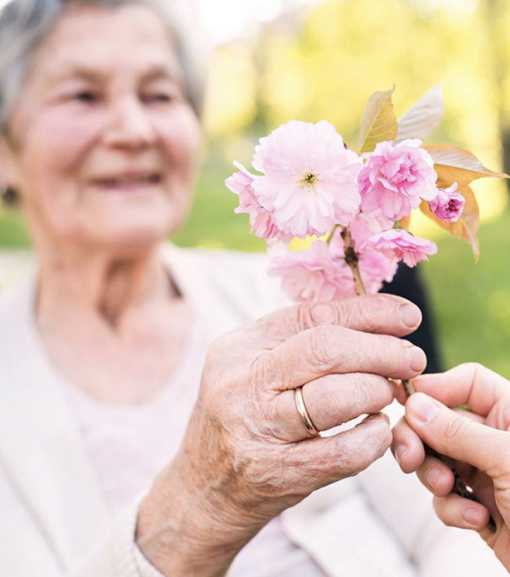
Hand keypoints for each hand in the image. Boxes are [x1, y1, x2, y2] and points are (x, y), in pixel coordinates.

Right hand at [138, 294, 425, 576]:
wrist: (204, 489)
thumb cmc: (241, 419)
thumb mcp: (253, 370)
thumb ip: (299, 343)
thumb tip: (374, 320)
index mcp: (238, 347)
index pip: (311, 315)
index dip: (367, 311)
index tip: (407, 317)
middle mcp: (242, 382)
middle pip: (326, 349)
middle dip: (382, 350)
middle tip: (412, 358)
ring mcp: (257, 429)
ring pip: (337, 396)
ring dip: (378, 390)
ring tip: (390, 393)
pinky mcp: (277, 473)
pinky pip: (344, 451)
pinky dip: (374, 437)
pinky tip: (378, 431)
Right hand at [393, 363, 509, 572]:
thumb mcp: (507, 460)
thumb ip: (458, 431)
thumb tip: (415, 405)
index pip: (468, 383)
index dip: (436, 388)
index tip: (406, 402)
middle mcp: (496, 440)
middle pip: (440, 421)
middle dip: (420, 439)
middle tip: (409, 456)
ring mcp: (487, 474)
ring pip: (435, 459)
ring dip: (434, 476)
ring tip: (447, 489)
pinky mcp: (479, 507)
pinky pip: (445, 497)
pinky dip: (453, 509)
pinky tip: (477, 519)